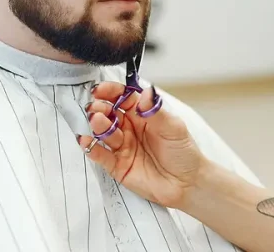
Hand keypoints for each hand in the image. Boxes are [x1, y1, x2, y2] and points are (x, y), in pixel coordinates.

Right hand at [77, 82, 204, 208]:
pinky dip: (92, 148)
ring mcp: (123, 146)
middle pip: (110, 113)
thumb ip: (156, 111)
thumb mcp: (173, 127)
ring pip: (104, 132)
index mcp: (144, 114)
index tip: (100, 89)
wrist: (187, 184)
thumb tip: (146, 93)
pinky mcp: (117, 166)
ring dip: (98, 125)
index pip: (123, 98)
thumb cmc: (183, 151)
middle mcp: (131, 128)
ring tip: (98, 121)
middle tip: (96, 107)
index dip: (111, 92)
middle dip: (101, 108)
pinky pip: (101, 155)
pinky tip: (86, 141)